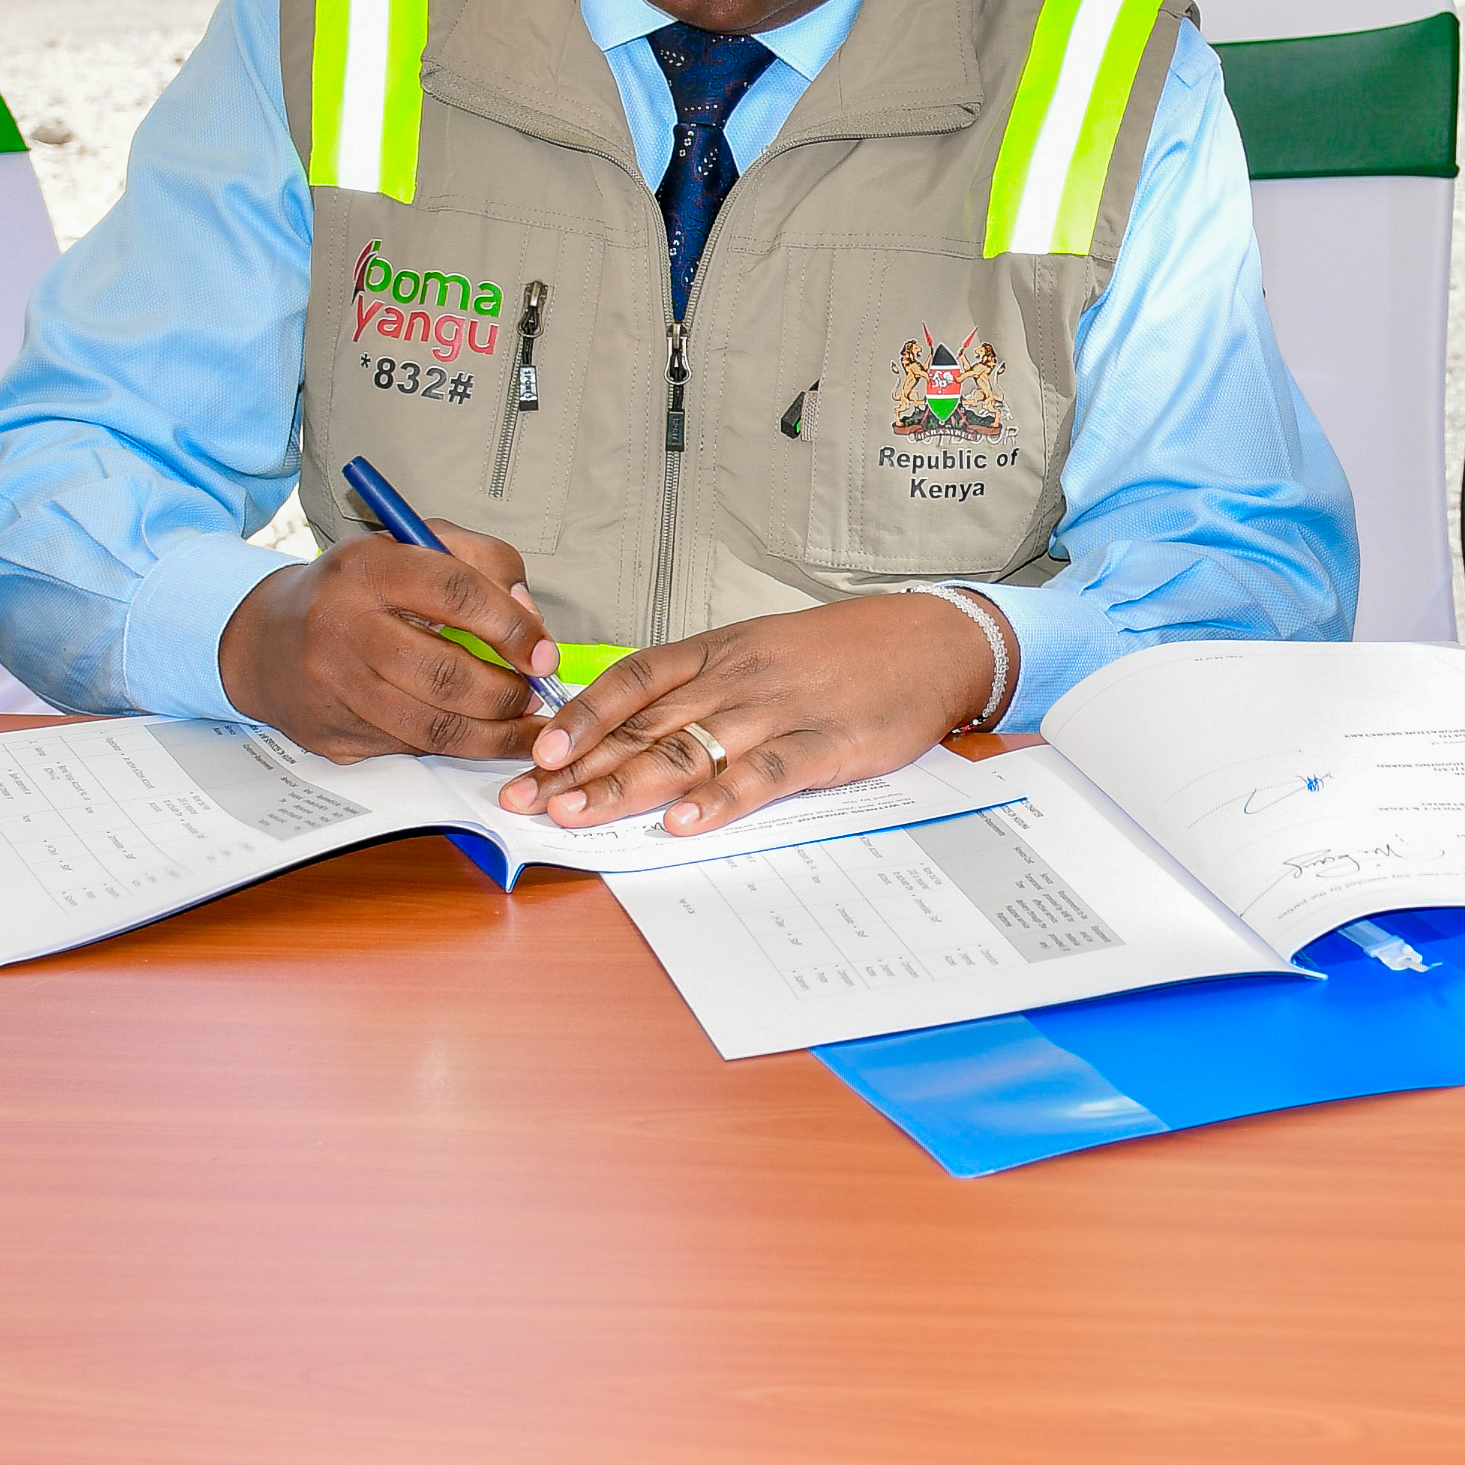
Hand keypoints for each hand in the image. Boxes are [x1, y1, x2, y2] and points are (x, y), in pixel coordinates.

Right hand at [220, 523, 559, 760]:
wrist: (265, 638)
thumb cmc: (358, 587)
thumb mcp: (417, 546)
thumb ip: (485, 562)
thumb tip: (530, 616)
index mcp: (367, 569)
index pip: (456, 593)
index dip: (512, 627)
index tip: (543, 652)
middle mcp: (342, 628)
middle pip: (446, 674)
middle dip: (507, 693)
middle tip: (534, 695)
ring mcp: (333, 687)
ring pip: (432, 727)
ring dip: (492, 734)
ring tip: (520, 723)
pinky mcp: (332, 734)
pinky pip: (408, 749)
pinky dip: (454, 748)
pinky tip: (479, 737)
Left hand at [497, 593, 1008, 833]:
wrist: (936, 640)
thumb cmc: (847, 652)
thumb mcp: (765, 651)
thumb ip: (705, 688)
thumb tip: (633, 729)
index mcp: (721, 650)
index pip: (632, 681)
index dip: (580, 717)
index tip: (535, 752)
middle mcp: (740, 677)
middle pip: (645, 724)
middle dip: (579, 767)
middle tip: (528, 801)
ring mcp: (781, 710)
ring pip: (689, 750)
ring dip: (626, 786)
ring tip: (577, 816)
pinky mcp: (826, 744)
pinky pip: (764, 774)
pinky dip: (721, 800)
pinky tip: (684, 823)